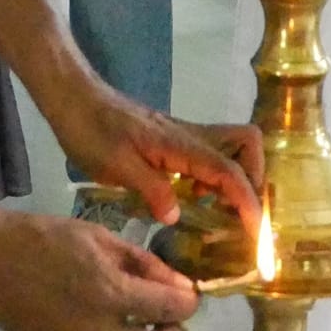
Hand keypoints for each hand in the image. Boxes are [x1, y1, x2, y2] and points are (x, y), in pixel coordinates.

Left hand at [49, 81, 263, 235]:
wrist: (74, 99)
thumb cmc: (91, 131)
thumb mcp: (116, 166)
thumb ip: (151, 190)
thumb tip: (177, 217)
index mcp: (180, 144)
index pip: (229, 171)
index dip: (247, 201)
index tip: (256, 232)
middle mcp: (190, 136)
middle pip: (246, 144)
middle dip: (253, 178)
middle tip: (237, 213)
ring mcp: (183, 135)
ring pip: (231, 147)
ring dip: (235, 177)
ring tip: (215, 210)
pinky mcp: (173, 139)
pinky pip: (210, 154)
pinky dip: (214, 176)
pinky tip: (191, 196)